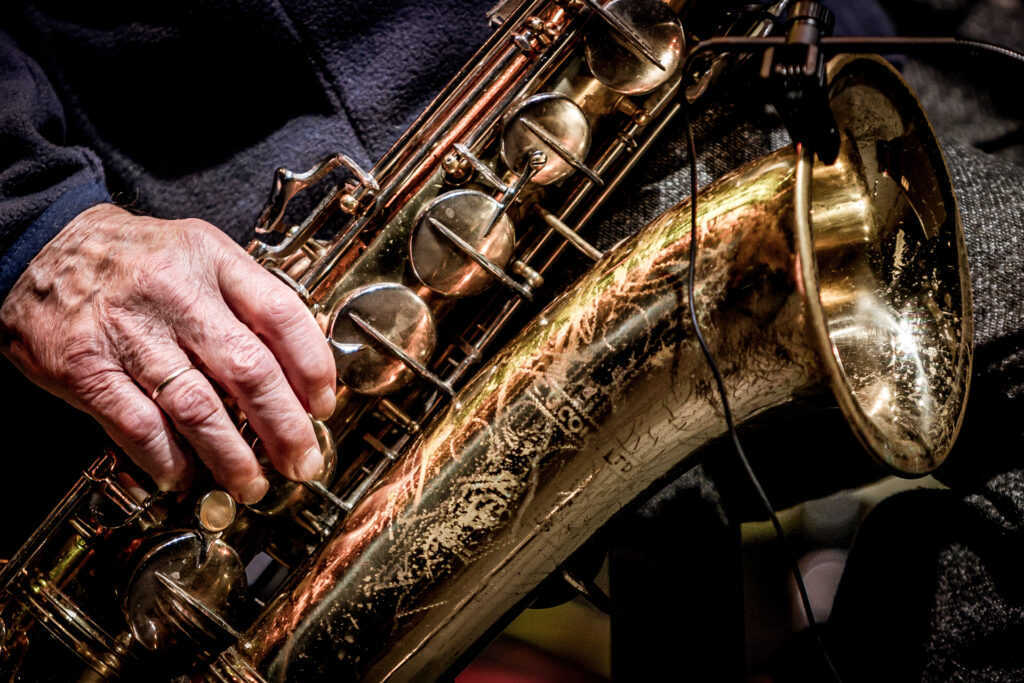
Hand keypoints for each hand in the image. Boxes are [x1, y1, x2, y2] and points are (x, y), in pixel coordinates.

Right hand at [0, 204, 336, 502]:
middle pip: (248, 369)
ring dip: (231, 456)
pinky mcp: (85, 365)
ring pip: (197, 406)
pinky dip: (167, 459)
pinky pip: (138, 424)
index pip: (281, 315)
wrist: (41, 246)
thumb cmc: (133, 258)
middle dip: (285, 426)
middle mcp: (175, 292)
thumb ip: (246, 301)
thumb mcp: (199, 254)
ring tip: (252, 483)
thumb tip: (300, 368)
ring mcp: (129, 331)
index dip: (313, 368)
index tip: (324, 406)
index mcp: (211, 260)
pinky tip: (185, 476)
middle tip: (302, 459)